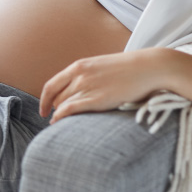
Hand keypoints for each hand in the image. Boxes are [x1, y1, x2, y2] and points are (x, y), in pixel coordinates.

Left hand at [39, 49, 167, 123]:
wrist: (148, 67)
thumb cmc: (128, 69)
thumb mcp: (101, 67)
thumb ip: (88, 76)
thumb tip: (80, 90)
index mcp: (79, 65)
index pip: (51, 84)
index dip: (44, 99)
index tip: (43, 109)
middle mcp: (80, 75)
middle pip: (57, 97)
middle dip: (53, 109)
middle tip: (54, 121)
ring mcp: (87, 86)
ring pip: (62, 104)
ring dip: (58, 116)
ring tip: (59, 126)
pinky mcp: (97, 98)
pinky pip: (70, 109)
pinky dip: (60, 117)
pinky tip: (58, 124)